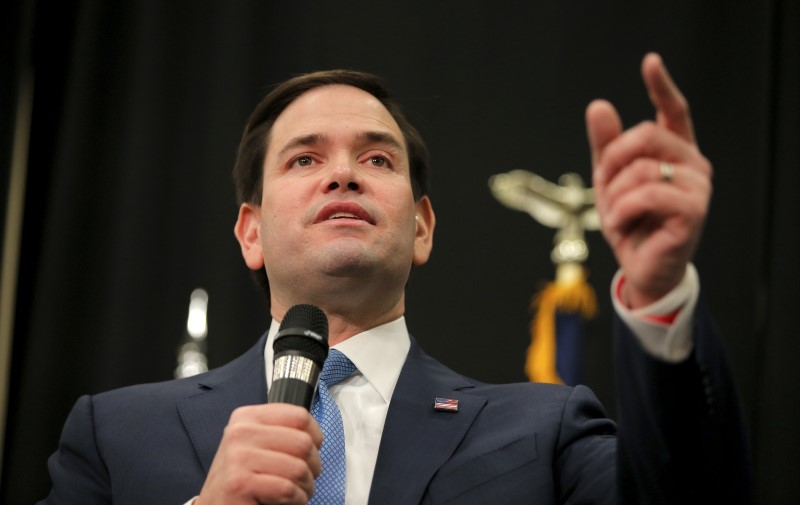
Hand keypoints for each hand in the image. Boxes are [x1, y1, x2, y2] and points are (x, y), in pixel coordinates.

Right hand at [196, 404, 322, 504]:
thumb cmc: (241, 478)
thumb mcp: (257, 445)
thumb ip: (281, 433)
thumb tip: (315, 436)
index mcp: (247, 417)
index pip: (299, 416)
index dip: (315, 437)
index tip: (313, 451)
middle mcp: (240, 432)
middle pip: (302, 442)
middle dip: (313, 466)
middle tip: (306, 478)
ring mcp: (238, 457)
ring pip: (298, 468)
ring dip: (306, 486)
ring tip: (298, 492)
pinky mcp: (239, 483)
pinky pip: (286, 489)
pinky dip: (296, 499)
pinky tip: (288, 502)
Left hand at [586, 53, 711, 307]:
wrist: (639, 265)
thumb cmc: (629, 221)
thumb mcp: (609, 179)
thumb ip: (605, 145)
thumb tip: (599, 106)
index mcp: (674, 151)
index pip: (673, 112)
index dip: (661, 86)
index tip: (650, 62)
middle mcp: (692, 163)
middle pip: (646, 135)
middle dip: (613, 160)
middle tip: (606, 187)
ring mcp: (697, 187)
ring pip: (642, 169)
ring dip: (615, 194)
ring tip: (616, 214)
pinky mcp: (693, 211)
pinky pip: (648, 194)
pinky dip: (623, 209)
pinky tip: (622, 223)